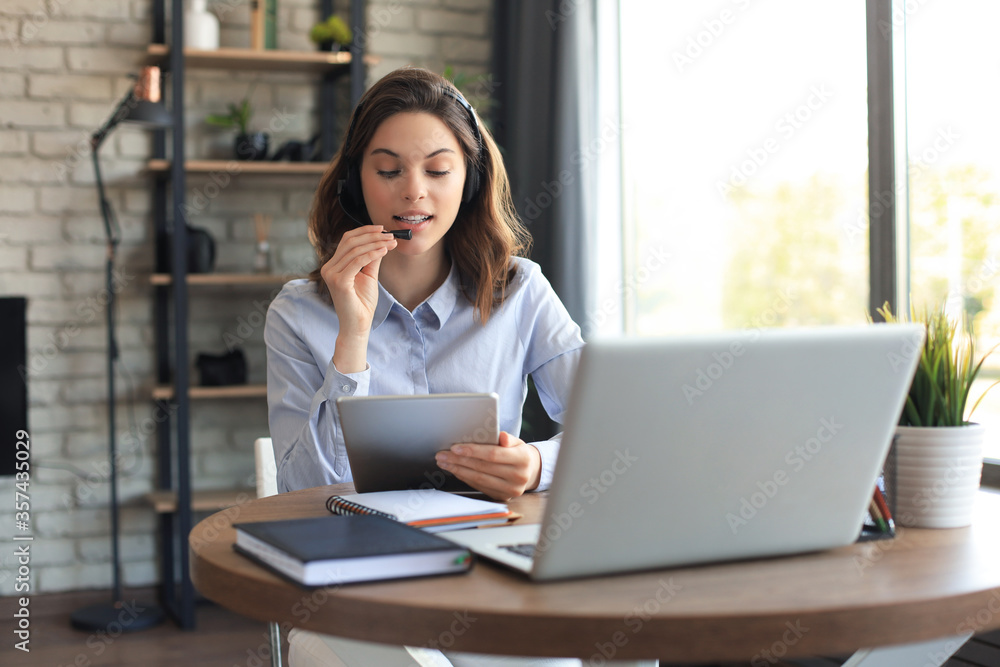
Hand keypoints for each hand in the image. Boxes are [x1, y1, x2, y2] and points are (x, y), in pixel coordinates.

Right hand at [320, 226, 395, 371]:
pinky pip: (357, 261)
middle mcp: (328, 267)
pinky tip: (384, 251)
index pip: (348, 240)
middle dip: (373, 236)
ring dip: (376, 243)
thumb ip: (372, 258)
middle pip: (350, 242)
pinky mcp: (338, 281)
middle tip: (391, 235)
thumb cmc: (362, 302)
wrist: (358, 324)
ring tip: (392, 242)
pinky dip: (372, 254)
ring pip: (355, 250)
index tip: (383, 229)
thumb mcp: (369, 275)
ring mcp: (331, 274)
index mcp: (333, 265)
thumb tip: (382, 240)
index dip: (365, 231)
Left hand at [435, 431, 541, 500]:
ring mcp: (510, 489)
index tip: (455, 448)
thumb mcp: (518, 442)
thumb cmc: (519, 453)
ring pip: (478, 479)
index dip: (473, 451)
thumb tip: (501, 436)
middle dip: (459, 460)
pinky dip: (465, 477)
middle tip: (443, 455)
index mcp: (523, 458)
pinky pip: (479, 486)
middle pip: (482, 467)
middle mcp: (518, 476)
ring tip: (444, 462)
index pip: (493, 454)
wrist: (530, 472)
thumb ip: (508, 438)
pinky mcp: (502, 496)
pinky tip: (456, 470)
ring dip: (458, 470)